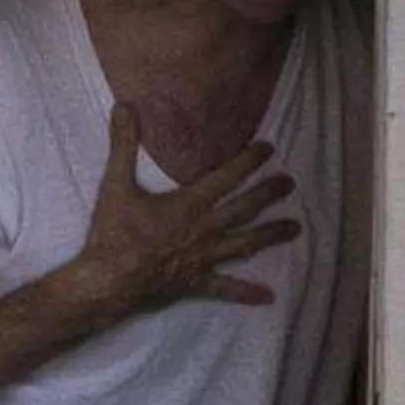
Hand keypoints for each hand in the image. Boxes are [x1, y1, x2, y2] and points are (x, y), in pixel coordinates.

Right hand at [67, 104, 299, 318]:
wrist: (107, 281)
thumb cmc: (113, 234)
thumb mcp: (115, 185)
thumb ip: (123, 145)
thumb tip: (125, 107)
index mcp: (189, 205)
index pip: (226, 177)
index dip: (248, 161)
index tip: (269, 149)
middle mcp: (204, 230)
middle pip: (244, 209)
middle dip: (269, 194)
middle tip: (291, 183)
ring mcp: (203, 258)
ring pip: (245, 245)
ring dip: (271, 235)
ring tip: (296, 228)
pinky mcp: (196, 282)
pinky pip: (225, 288)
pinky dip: (246, 293)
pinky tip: (268, 297)